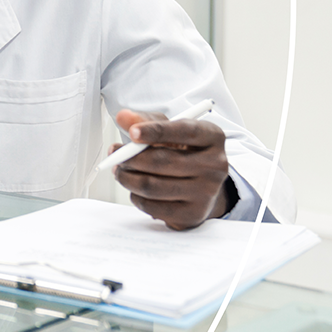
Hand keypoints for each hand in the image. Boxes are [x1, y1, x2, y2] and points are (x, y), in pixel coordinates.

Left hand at [110, 109, 230, 229]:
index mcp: (212, 137)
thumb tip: (124, 117)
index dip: (156, 131)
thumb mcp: (168, 130)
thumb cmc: (182, 152)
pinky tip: (136, 189)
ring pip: (152, 186)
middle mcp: (215, 165)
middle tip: (115, 155)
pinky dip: (136, 197)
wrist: (200, 184)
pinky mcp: (193, 214)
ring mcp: (206, 192)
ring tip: (121, 171)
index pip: (185, 131)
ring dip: (127, 178)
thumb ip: (145, 120)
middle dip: (130, 158)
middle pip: (162, 161)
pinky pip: (152, 207)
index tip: (132, 132)